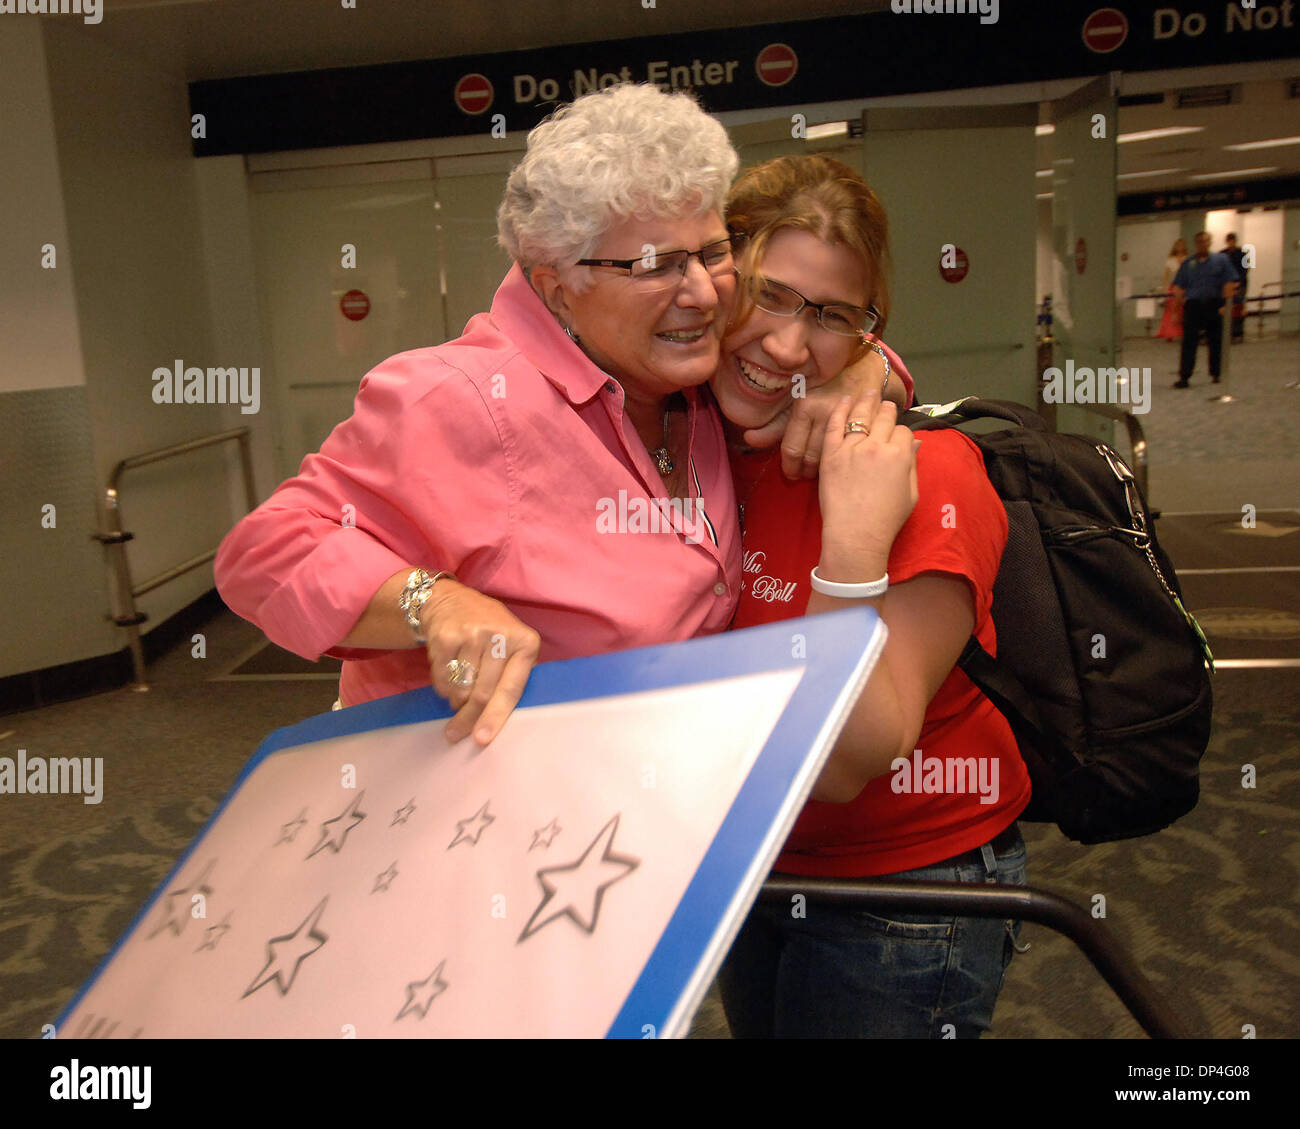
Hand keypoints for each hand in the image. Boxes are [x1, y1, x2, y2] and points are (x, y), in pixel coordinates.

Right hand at [418, 580, 540, 746]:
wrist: (450, 600)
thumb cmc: (489, 631)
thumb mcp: (512, 646)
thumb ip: (512, 677)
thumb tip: (495, 723)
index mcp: (526, 643)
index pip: (511, 689)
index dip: (495, 717)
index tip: (482, 739)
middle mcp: (501, 636)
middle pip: (482, 694)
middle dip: (468, 719)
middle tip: (456, 734)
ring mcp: (472, 635)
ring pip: (461, 690)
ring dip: (456, 701)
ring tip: (458, 693)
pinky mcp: (446, 637)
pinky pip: (442, 680)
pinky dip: (443, 687)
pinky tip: (447, 676)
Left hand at [742, 344, 892, 480]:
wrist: (860, 368)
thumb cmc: (821, 386)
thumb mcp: (794, 401)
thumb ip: (773, 425)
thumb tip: (748, 439)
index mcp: (805, 405)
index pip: (792, 449)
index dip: (790, 467)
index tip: (790, 473)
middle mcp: (826, 412)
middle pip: (811, 458)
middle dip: (805, 472)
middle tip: (803, 474)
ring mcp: (849, 419)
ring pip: (830, 459)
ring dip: (821, 471)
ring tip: (816, 471)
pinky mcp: (867, 424)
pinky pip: (848, 453)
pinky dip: (838, 462)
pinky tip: (834, 461)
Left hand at [816, 390, 918, 578]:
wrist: (855, 534)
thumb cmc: (886, 519)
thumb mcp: (911, 493)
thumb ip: (912, 464)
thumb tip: (914, 442)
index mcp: (900, 455)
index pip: (903, 431)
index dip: (901, 432)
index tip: (897, 435)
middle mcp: (877, 446)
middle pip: (883, 418)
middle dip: (886, 409)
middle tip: (885, 404)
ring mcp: (851, 448)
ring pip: (860, 416)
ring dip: (866, 401)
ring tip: (868, 393)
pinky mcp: (830, 454)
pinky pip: (834, 425)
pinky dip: (839, 410)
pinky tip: (843, 399)